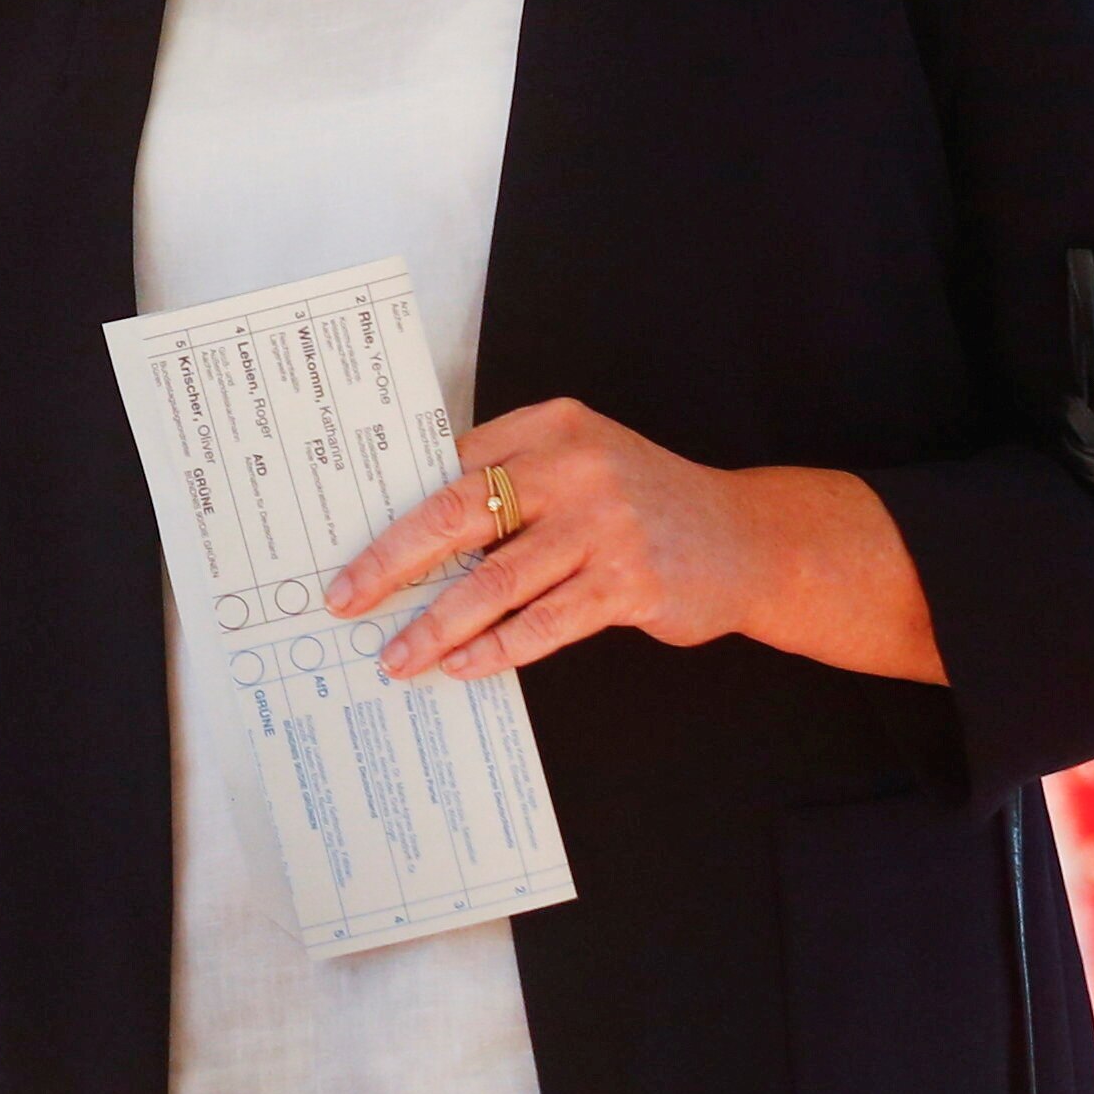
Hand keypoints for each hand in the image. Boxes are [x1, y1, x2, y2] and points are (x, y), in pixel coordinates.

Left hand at [329, 398, 940, 687]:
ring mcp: (606, 525)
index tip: (346, 545)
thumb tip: (410, 537)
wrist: (748, 539)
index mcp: (552, 427)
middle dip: (392, 563)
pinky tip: (464, 666)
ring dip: (438, 626)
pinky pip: (545, 622)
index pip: (452, 466)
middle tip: (348, 599)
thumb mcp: (581, 468)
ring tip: (399, 657)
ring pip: (496, 582)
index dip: (393, 509)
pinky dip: (497, 648)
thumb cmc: (644, 507)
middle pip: (459, 514)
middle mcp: (576, 467)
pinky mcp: (630, 582)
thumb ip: (511, 484)